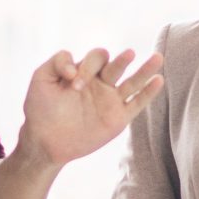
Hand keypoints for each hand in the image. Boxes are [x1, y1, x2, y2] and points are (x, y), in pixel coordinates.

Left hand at [19, 47, 164, 166]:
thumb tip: (76, 66)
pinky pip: (137, 103)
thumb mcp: (41, 78)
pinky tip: (158, 80)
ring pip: (133, 81)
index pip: (96, 57)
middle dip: (120, 61)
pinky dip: (149, 92)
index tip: (72, 83)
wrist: (44, 141)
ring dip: (145, 69)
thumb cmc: (40, 109)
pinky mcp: (118, 118)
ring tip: (157, 57)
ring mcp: (111, 100)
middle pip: (118, 64)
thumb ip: (57, 61)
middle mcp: (100, 83)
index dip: (87, 66)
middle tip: (120, 61)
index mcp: (84, 71)